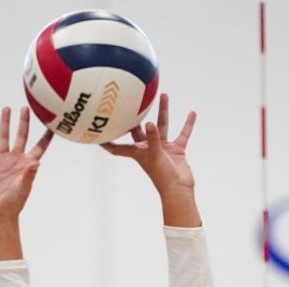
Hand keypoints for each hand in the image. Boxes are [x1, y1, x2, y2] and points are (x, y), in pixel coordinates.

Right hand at [0, 106, 52, 226]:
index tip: (54, 122)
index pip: (40, 146)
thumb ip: (29, 175)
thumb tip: (36, 163)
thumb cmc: (13, 205)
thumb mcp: (22, 189)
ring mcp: (1, 162)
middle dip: (24, 122)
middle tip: (26, 107)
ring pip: (3, 138)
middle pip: (21, 136)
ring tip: (6, 109)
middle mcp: (15, 160)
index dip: (47, 135)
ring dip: (4, 124)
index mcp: (27, 164)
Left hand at [102, 94, 199, 226]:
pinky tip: (192, 113)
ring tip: (163, 95)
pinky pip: (182, 133)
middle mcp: (148, 148)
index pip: (117, 147)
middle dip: (135, 117)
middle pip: (139, 129)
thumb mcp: (155, 156)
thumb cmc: (162, 176)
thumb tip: (149, 123)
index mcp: (137, 152)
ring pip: (162, 125)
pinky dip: (187, 124)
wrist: (179, 188)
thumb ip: (153, 139)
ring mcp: (162, 147)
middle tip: (131, 100)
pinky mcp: (176, 149)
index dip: (107, 142)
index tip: (96, 132)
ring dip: (163, 111)